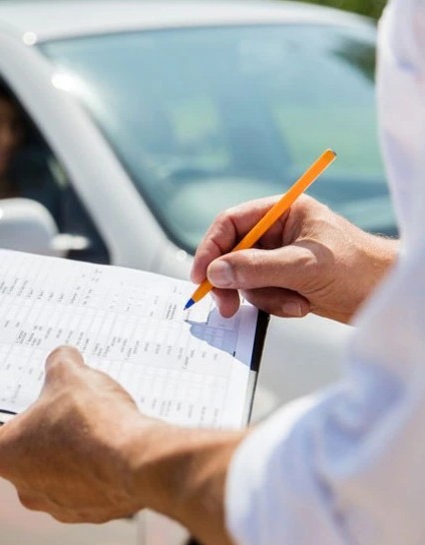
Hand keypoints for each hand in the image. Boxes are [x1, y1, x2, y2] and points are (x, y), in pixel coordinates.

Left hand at [0, 346, 244, 544]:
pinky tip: (112, 448)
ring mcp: (58, 506)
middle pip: (30, 449)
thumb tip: (63, 358)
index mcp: (4, 454)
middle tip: (67, 406)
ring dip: (73, 452)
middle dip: (47, 428)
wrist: (137, 461)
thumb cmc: (91, 420)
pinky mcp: (90, 514)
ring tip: (95, 426)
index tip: (34, 393)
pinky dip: (97, 470)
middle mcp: (24, 488)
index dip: (18, 404)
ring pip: (60, 471)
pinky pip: (88, 486)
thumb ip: (59, 362)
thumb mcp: (70, 374)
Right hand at [191, 195, 397, 322]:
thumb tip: (216, 272)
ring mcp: (281, 257)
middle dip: (233, 281)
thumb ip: (256, 267)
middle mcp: (279, 231)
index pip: (232, 223)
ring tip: (294, 303)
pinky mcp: (286, 280)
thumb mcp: (303, 266)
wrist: (388, 295)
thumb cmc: (358, 269)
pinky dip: (276, 304)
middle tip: (226, 306)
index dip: (211, 248)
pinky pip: (261, 293)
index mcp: (284, 212)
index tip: (202, 276)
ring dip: (264, 297)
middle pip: (233, 253)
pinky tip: (301, 305)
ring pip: (245, 278)